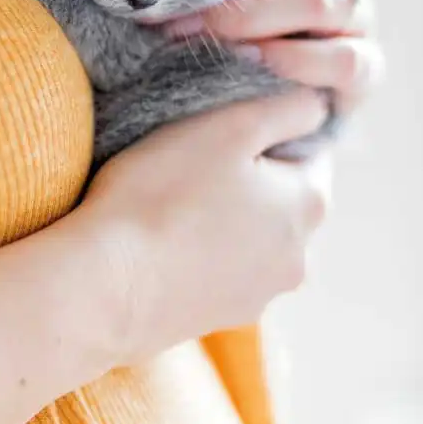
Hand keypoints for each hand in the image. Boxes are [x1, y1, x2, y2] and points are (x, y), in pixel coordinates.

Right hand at [75, 88, 333, 363]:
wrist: (103, 286)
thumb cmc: (162, 195)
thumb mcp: (230, 124)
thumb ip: (288, 107)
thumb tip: (318, 106)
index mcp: (310, 205)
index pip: (311, 149)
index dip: (267, 129)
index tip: (220, 126)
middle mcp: (299, 258)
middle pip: (283, 196)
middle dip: (249, 175)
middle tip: (192, 159)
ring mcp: (261, 295)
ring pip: (253, 235)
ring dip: (226, 216)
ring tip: (171, 202)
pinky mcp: (221, 317)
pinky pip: (222, 269)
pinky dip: (202, 251)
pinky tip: (162, 240)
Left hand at [164, 0, 383, 116]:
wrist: (249, 113)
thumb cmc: (213, 39)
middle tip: (179, 9)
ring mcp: (356, 15)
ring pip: (324, 1)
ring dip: (263, 18)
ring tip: (218, 39)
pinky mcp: (365, 68)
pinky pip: (346, 58)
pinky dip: (302, 60)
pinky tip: (262, 64)